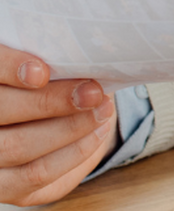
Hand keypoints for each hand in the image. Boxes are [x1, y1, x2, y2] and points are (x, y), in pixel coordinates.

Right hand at [0, 47, 117, 205]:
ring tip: (102, 109)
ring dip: (69, 128)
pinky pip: (36, 174)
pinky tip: (98, 131)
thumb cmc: (52, 79)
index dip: (9, 68)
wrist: (53, 118)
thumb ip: (52, 55)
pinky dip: (73, 152)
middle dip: (51, 102)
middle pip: (2, 110)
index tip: (42, 72)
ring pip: (18, 146)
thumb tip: (82, 51)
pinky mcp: (4, 185)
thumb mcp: (48, 60)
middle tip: (93, 91)